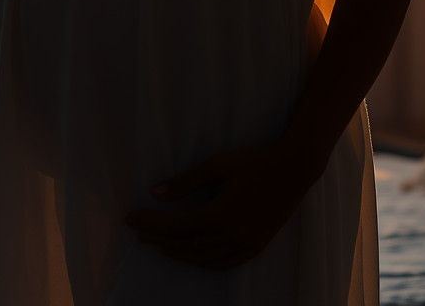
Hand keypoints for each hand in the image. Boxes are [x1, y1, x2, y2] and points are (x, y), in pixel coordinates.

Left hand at [125, 139, 318, 270]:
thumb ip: (186, 181)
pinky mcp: (255, 247)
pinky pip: (224, 264)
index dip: (151, 223)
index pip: (176, 226)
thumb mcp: (218, 165)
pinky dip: (203, 263)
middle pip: (185, 244)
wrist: (294, 170)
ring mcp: (245, 245)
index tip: (130, 218)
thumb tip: (155, 192)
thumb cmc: (254, 161)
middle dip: (158, 238)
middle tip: (138, 231)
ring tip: (159, 245)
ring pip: (203, 258)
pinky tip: (192, 256)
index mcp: (220, 214)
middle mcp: (231, 235)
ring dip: (178, 253)